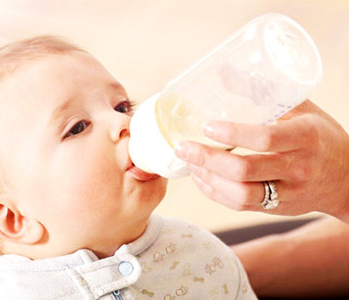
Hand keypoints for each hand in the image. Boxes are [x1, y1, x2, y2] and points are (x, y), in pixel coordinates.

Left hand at [175, 100, 348, 219]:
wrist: (347, 179)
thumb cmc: (321, 137)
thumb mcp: (301, 109)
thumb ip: (264, 92)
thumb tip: (223, 71)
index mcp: (305, 137)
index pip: (265, 138)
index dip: (233, 133)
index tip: (206, 126)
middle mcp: (297, 168)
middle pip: (245, 170)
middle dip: (208, 159)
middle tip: (183, 147)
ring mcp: (287, 192)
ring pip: (241, 194)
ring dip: (208, 179)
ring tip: (189, 162)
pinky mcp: (277, 208)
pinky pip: (241, 205)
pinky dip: (216, 193)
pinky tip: (201, 178)